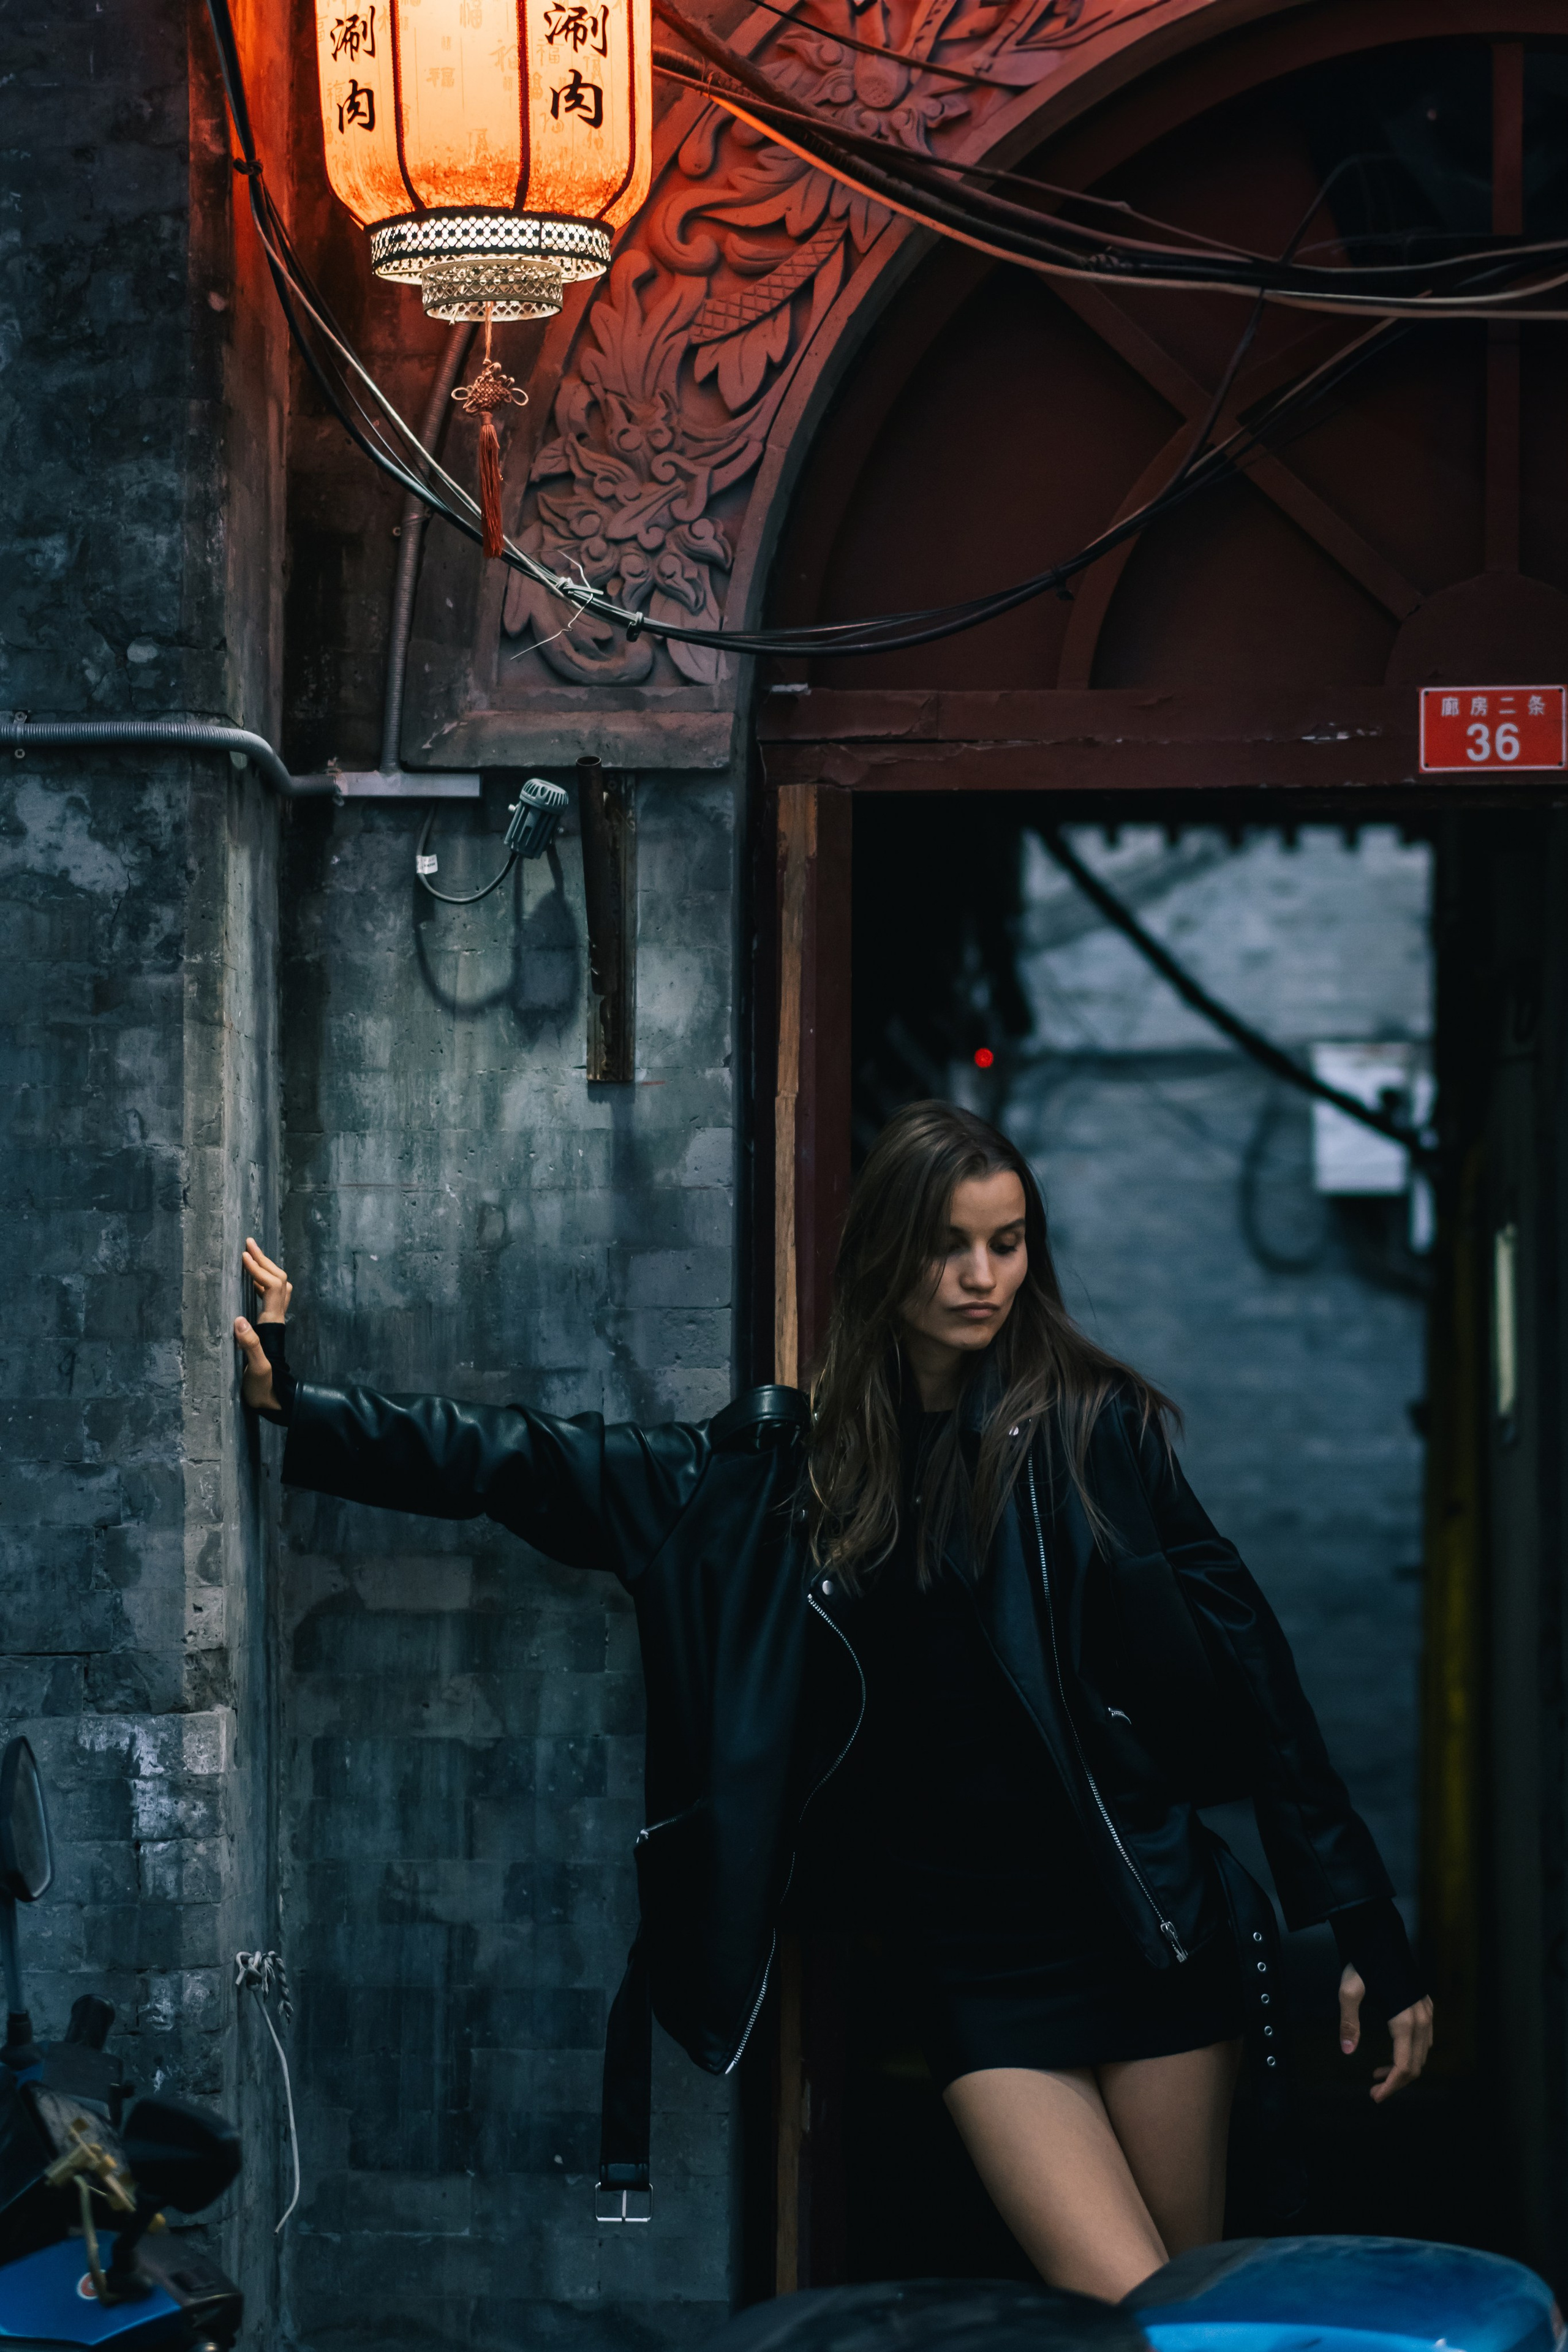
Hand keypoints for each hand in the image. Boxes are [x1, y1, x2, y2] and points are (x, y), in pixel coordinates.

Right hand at [234, 1238, 291, 1413]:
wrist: (276, 1401)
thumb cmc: (265, 1388)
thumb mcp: (256, 1369)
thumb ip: (250, 1345)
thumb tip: (239, 1319)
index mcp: (272, 1325)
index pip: (272, 1287)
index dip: (259, 1269)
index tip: (243, 1255)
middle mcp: (277, 1320)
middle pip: (278, 1281)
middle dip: (264, 1260)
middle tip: (249, 1243)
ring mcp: (275, 1324)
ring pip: (278, 1288)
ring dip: (266, 1269)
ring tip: (250, 1255)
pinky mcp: (270, 1330)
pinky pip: (271, 1298)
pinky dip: (263, 1283)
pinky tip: (252, 1283)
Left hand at [1338, 1963, 1434, 2100]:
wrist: (1379, 1932)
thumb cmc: (1363, 1959)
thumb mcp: (1349, 1990)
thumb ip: (1349, 2022)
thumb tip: (1348, 2051)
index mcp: (1405, 2019)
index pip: (1404, 2066)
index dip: (1391, 2086)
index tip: (1375, 2097)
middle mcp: (1422, 2017)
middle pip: (1417, 2064)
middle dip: (1396, 2081)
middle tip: (1373, 2088)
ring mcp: (1426, 2010)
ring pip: (1423, 2053)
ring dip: (1403, 2067)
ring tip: (1377, 2072)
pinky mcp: (1425, 2003)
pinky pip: (1425, 2038)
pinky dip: (1411, 2051)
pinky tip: (1394, 2050)